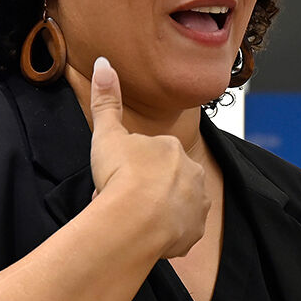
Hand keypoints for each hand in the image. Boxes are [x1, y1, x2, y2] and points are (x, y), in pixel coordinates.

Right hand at [88, 57, 207, 258]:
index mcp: (172, 148)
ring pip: (176, 205)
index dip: (129, 167)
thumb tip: (103, 63)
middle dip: (145, 190)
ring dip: (158, 211)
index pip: (152, 155)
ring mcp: (197, 204)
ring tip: (131, 220)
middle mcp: (193, 173)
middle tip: (120, 200)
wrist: (133, 222)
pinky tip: (145, 236)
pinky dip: (165, 235)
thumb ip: (106, 100)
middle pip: (166, 179)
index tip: (115, 178)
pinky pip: (180, 232)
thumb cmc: (120, 177)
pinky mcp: (194, 232)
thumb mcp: (107, 134)